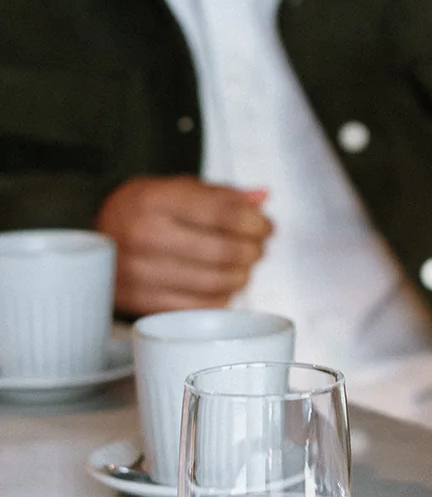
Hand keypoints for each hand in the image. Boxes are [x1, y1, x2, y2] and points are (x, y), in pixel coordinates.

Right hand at [96, 176, 272, 315]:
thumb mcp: (182, 188)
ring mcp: (138, 273)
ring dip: (242, 276)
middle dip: (253, 251)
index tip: (266, 227)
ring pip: (215, 283)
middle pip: (224, 252)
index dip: (256, 223)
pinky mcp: (138, 302)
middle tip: (258, 248)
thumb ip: (225, 194)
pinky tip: (222, 286)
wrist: (99, 234)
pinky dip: (220, 299)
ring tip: (244, 266)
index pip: (225, 213)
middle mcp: (143, 235)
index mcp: (156, 200)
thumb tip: (262, 198)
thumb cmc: (150, 209)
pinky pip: (197, 308)